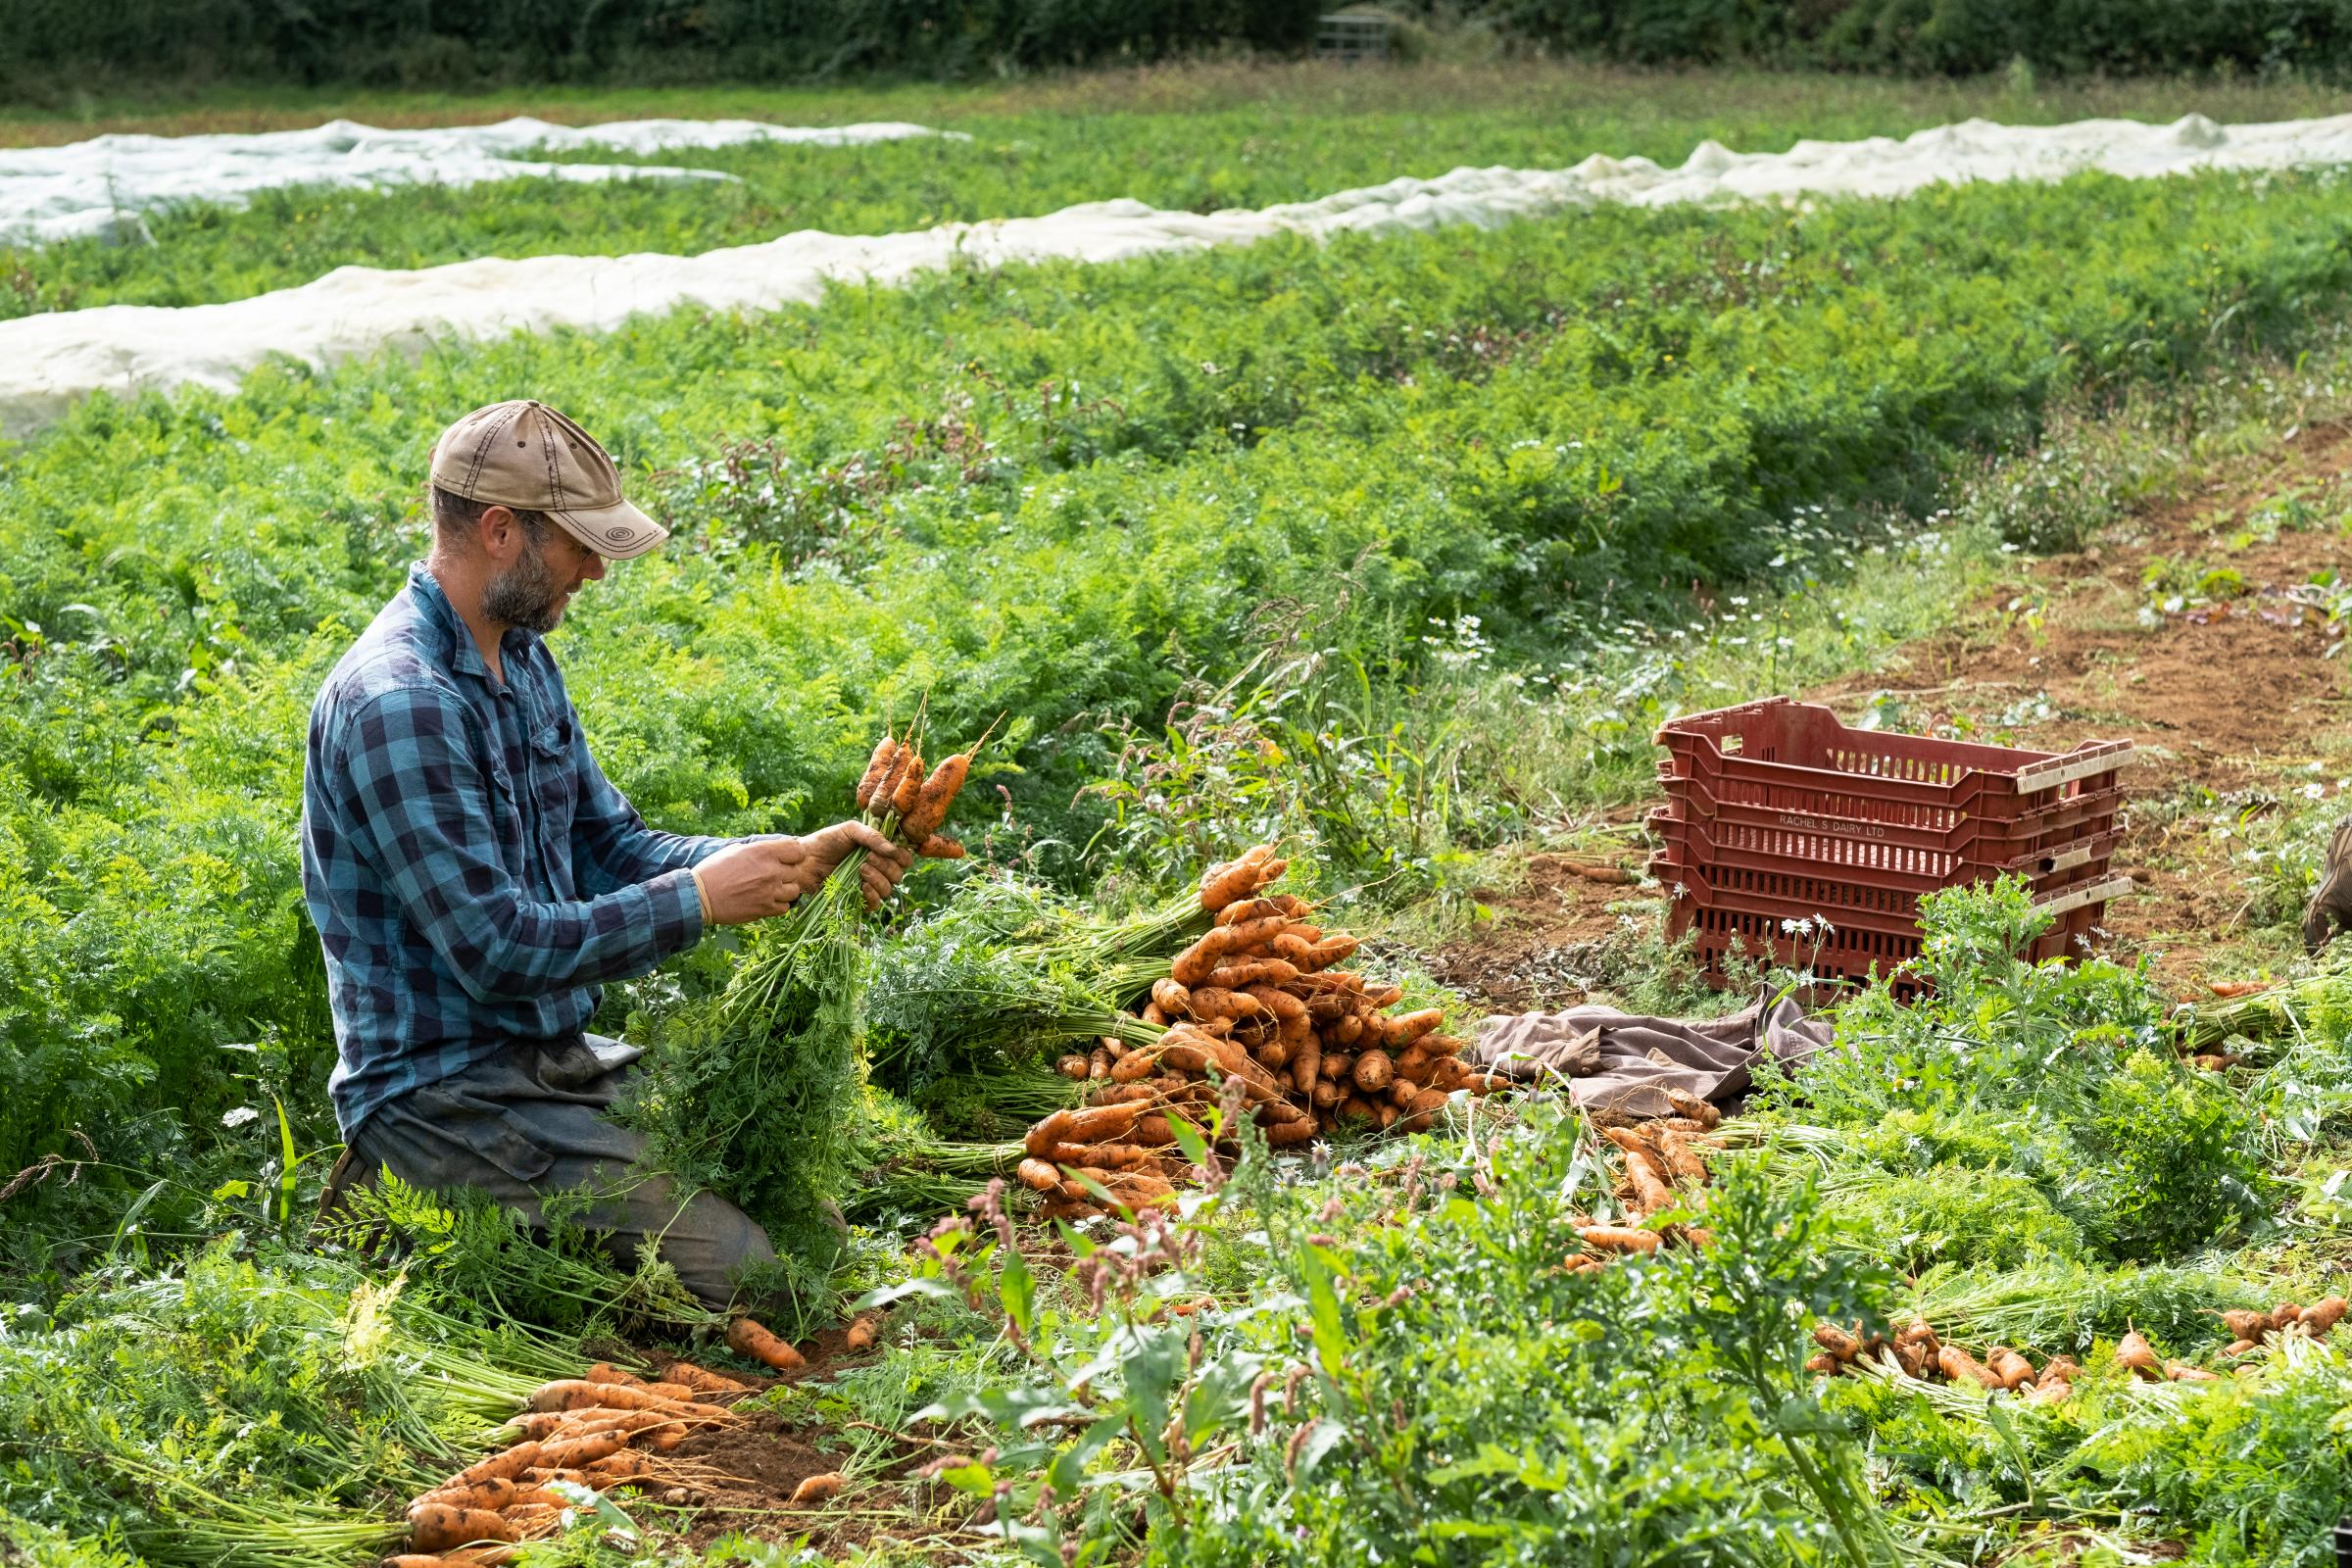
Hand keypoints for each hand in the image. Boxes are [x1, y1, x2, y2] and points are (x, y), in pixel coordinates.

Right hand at [692, 836, 810, 925]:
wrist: (700, 896)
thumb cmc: (714, 870)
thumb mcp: (736, 850)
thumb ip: (759, 849)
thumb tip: (775, 849)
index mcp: (763, 852)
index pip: (797, 850)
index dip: (793, 854)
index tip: (787, 858)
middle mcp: (771, 871)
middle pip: (796, 871)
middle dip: (786, 873)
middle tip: (772, 875)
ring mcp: (770, 891)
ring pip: (794, 891)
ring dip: (785, 889)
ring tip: (770, 889)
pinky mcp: (765, 909)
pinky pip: (785, 907)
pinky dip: (778, 904)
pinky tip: (766, 900)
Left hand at [801, 820, 914, 911]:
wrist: (803, 860)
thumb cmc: (826, 841)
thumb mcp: (850, 830)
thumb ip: (873, 836)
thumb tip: (893, 849)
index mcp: (879, 852)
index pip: (904, 858)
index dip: (902, 857)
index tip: (889, 851)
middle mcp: (877, 870)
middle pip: (898, 875)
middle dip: (886, 866)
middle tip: (866, 858)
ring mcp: (867, 886)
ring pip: (888, 890)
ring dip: (878, 879)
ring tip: (860, 869)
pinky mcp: (856, 900)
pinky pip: (875, 904)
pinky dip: (872, 895)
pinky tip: (862, 886)